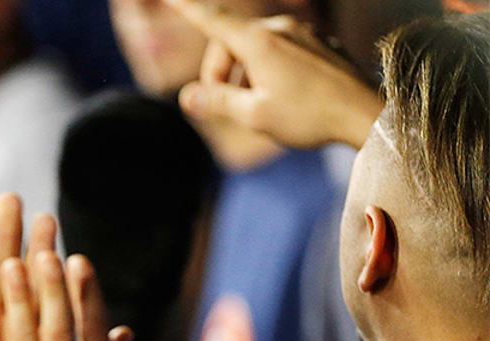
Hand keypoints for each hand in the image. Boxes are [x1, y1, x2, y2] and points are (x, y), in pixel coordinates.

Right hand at [167, 0, 382, 149]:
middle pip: (232, 41)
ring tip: (259, 107)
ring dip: (247, 73)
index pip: (213, 19)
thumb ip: (217, 102)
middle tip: (225, 105)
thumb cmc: (309, 116)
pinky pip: (284, 51)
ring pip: (258, 47)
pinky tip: (287, 98)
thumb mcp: (254, 116)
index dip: (188, 8)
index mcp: (259, 42)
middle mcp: (281, 28)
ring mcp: (304, 34)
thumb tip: (187, 96)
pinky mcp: (322, 44)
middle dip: (221, 70)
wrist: (366, 115)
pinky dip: (272, 70)